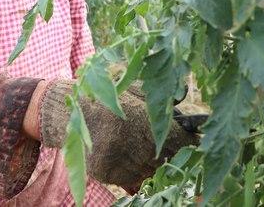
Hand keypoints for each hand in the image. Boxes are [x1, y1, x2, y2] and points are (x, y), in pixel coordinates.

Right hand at [38, 80, 197, 190]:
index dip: (189, 140)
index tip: (196, 140)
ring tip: (149, 147)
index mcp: (136, 117)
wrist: (67, 111)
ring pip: (151, 170)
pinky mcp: (105, 172)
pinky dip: (139, 170)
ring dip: (156, 162)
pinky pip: (133, 178)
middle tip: (174, 145)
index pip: (176, 138)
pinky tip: (135, 156)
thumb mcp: (130, 84)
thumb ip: (156, 92)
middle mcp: (127, 141)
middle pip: (166, 157)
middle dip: (174, 151)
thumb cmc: (104, 94)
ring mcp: (115, 160)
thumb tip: (184, 96)